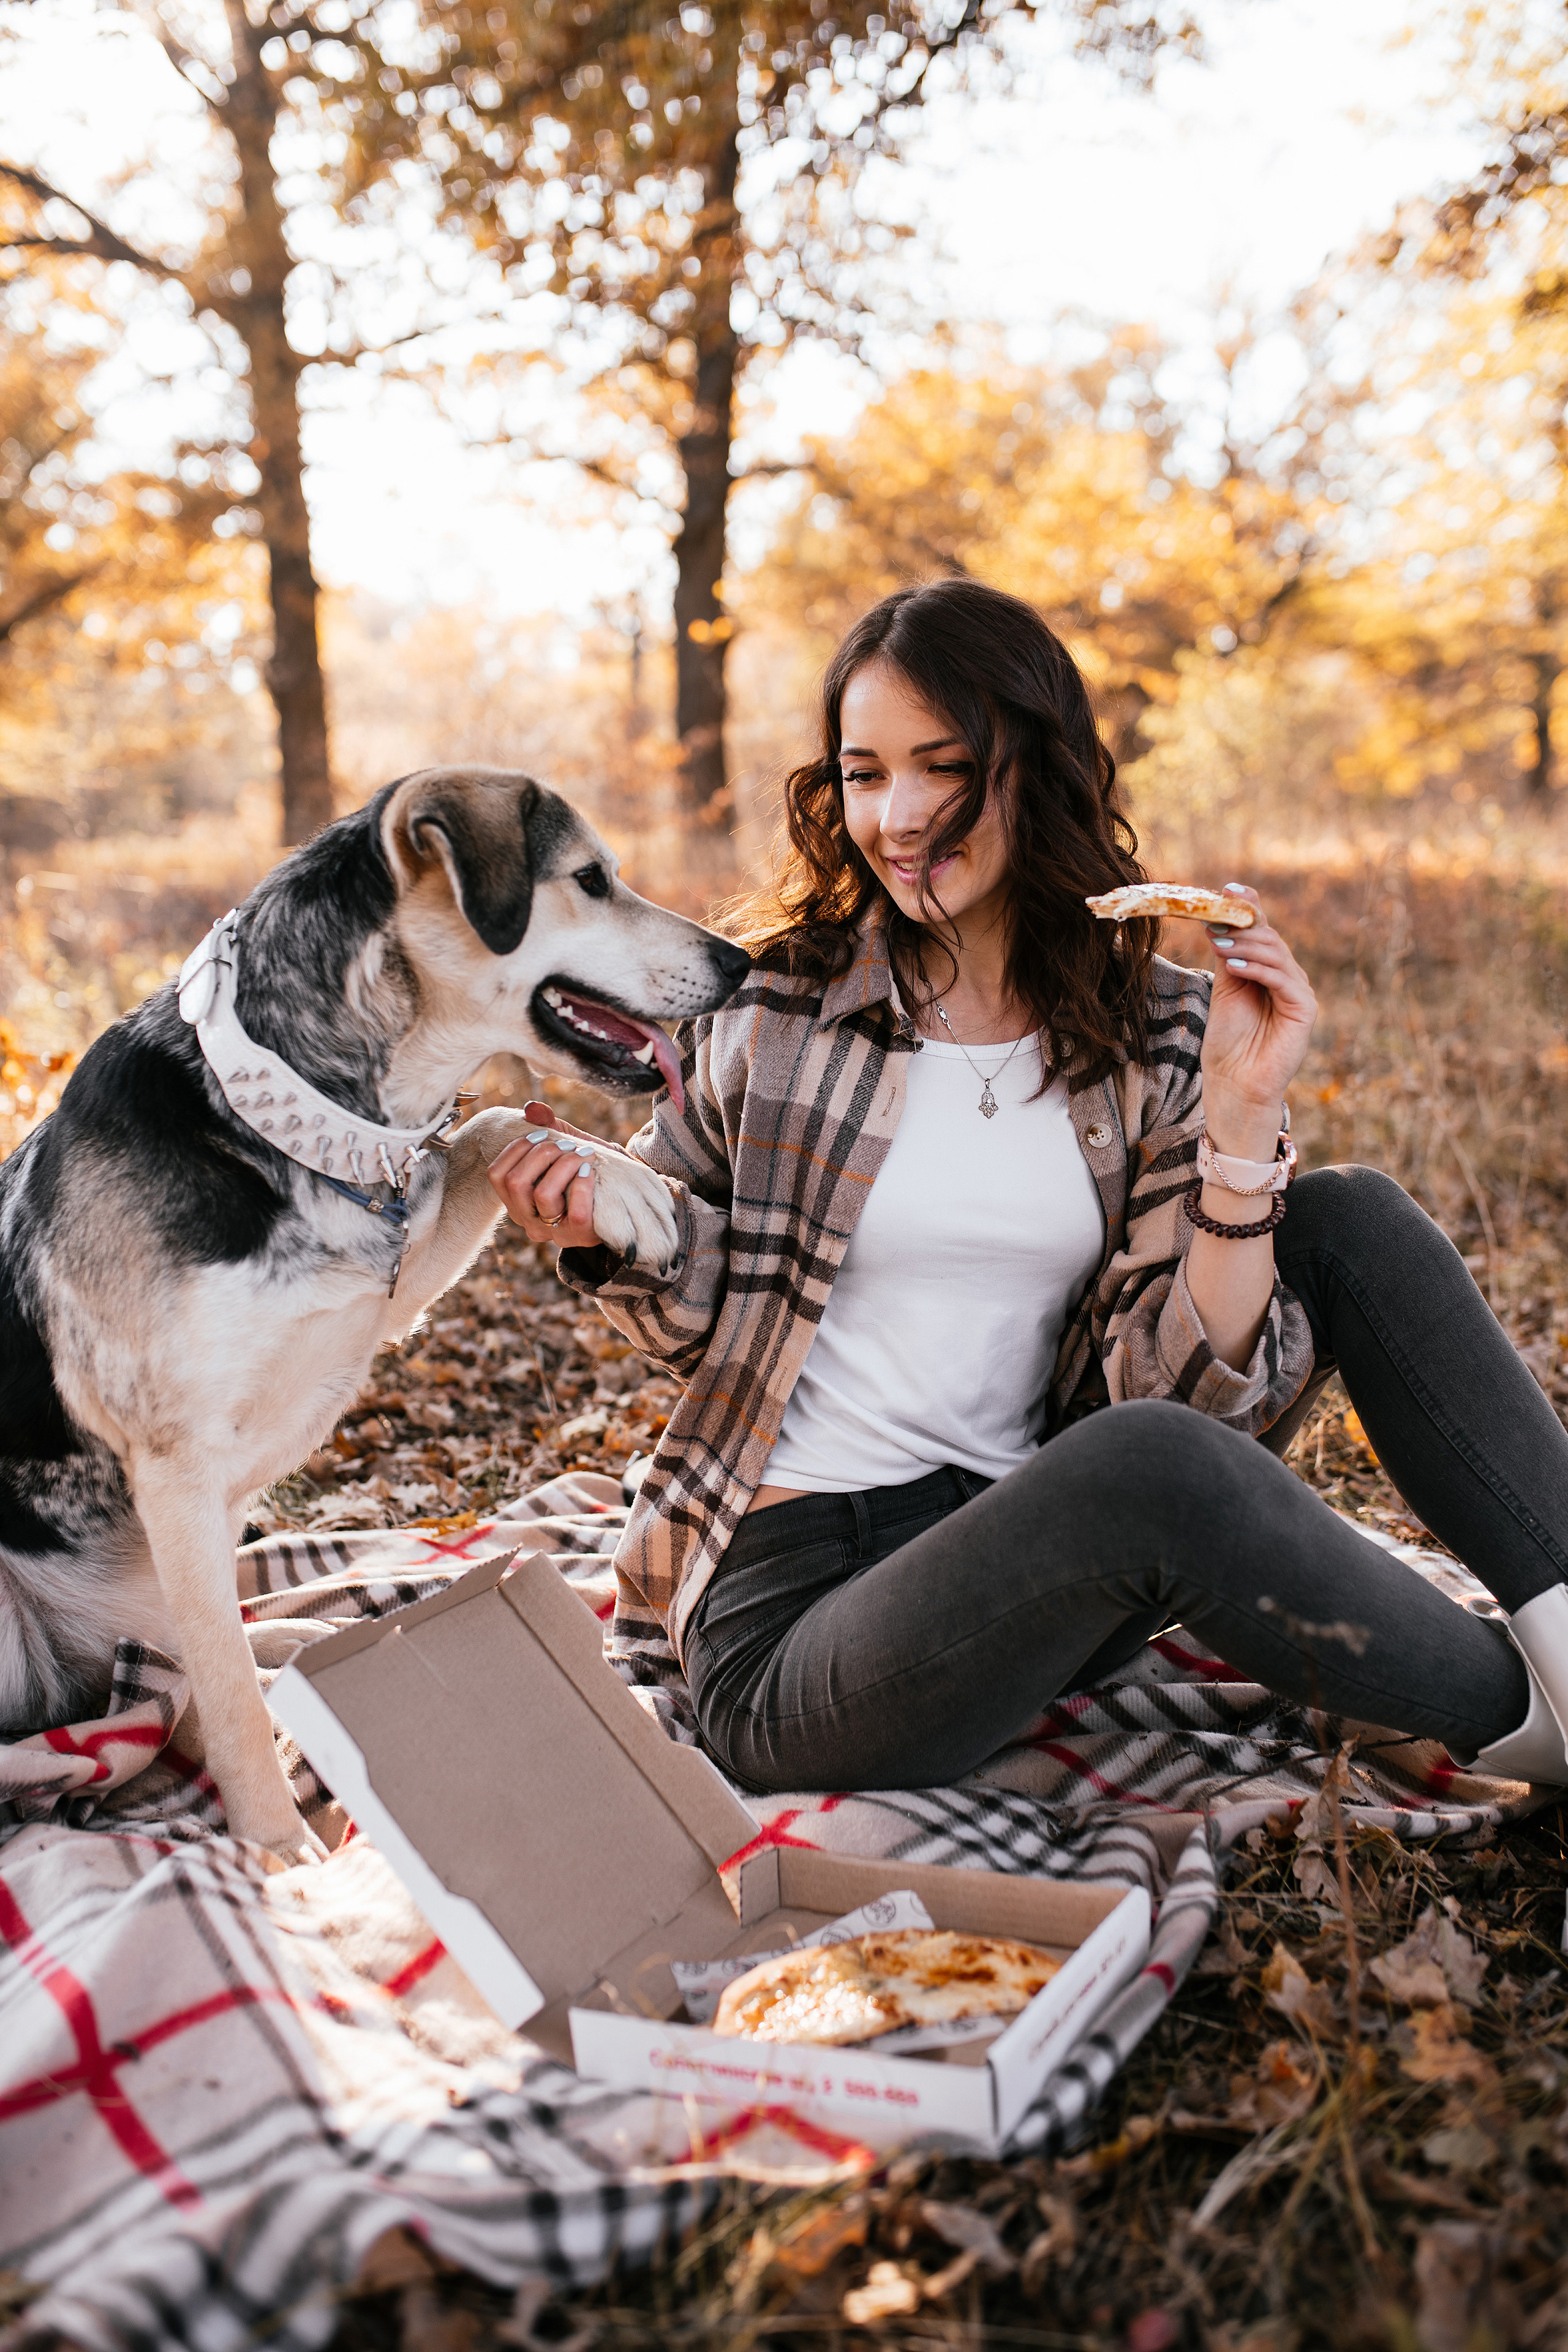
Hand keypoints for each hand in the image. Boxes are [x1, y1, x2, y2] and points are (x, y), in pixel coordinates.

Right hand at [486, 1102, 603, 1251]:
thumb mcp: (565, 1147)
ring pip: (543, 1195)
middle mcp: (529, 1220)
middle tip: (566, 1144)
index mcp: (517, 1201)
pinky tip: (591, 1169)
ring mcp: (553, 1232)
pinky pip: (575, 1212)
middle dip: (542, 1154)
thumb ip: (548, 1125)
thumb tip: (532, 1108)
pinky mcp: (580, 1236)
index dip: (515, 1149)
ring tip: (584, 1153)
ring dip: (564, 1165)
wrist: (622, 1197)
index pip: (497, 1175)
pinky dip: (583, 1185)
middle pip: (515, 1183)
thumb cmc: (585, 1170)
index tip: (541, 1134)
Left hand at [1199, 885, 1316, 1154]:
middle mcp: (1288, 977)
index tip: (1227, 888)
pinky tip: (1233, 964)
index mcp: (1270, 971)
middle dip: (1241, 925)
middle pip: (1270, 938)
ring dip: (1245, 944)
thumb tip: (1220, 920)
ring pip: (1276, 954)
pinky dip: (1258, 968)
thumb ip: (1229, 958)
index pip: (1262, 931)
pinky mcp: (1304, 1009)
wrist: (1235, 1084)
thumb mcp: (1225, 990)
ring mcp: (1299, 992)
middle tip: (1213, 919)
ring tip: (1218, 942)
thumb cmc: (1228, 1043)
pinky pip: (1283, 979)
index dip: (1249, 906)